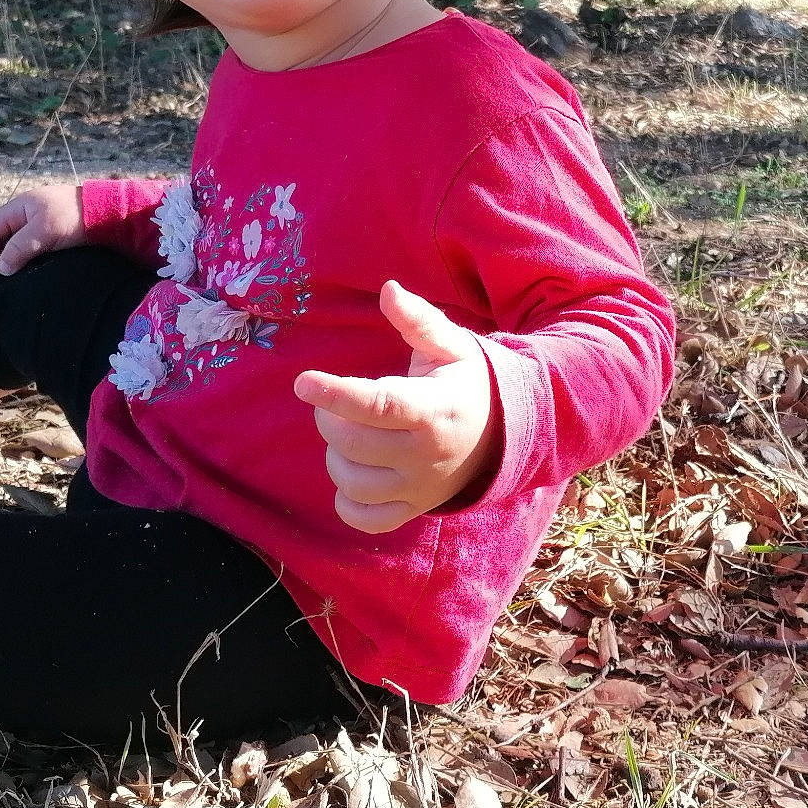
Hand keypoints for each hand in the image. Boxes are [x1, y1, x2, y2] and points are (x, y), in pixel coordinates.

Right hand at [0, 184, 88, 282]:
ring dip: (2, 264)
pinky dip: (19, 264)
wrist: (110, 214)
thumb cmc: (76, 217)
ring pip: (11, 247)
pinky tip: (17, 278)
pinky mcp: (51, 240)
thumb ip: (19, 247)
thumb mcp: (45, 230)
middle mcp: (25, 217)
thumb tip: (0, 268)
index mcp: (18, 208)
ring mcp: (38, 228)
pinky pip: (27, 252)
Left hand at [293, 281, 496, 533]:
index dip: (336, 394)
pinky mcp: (414, 509)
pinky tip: (353, 474)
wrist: (504, 434)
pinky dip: (348, 502)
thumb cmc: (467, 382)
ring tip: (347, 434)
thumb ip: (418, 319)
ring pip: (352, 483)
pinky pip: (366, 518)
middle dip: (330, 417)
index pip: (378, 406)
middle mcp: (426, 454)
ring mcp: (419, 487)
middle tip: (335, 402)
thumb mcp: (450, 345)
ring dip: (335, 456)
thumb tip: (388, 289)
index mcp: (434, 409)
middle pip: (353, 444)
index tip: (303, 381)